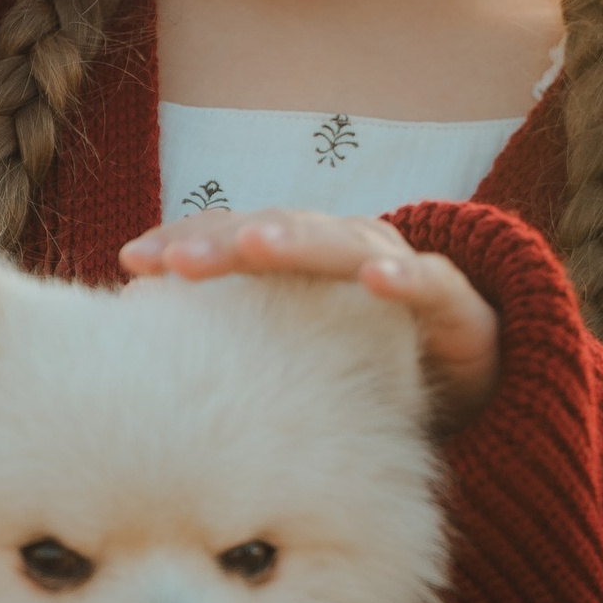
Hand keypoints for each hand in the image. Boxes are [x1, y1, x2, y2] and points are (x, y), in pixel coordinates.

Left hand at [119, 207, 501, 429]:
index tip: (132, 262)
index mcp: (299, 255)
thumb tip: (136, 341)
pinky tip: (378, 279)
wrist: (469, 371)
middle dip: (225, 241)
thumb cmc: (362, 356)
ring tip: (257, 244)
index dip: (186, 240)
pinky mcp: (451, 301)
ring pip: (342, 244)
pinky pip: (427, 282)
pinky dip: (403, 278)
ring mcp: (397, 267)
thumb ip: (234, 334)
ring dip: (299, 241)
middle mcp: (342, 247)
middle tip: (178, 261)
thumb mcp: (293, 348)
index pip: (235, 235)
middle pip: (278, 232)